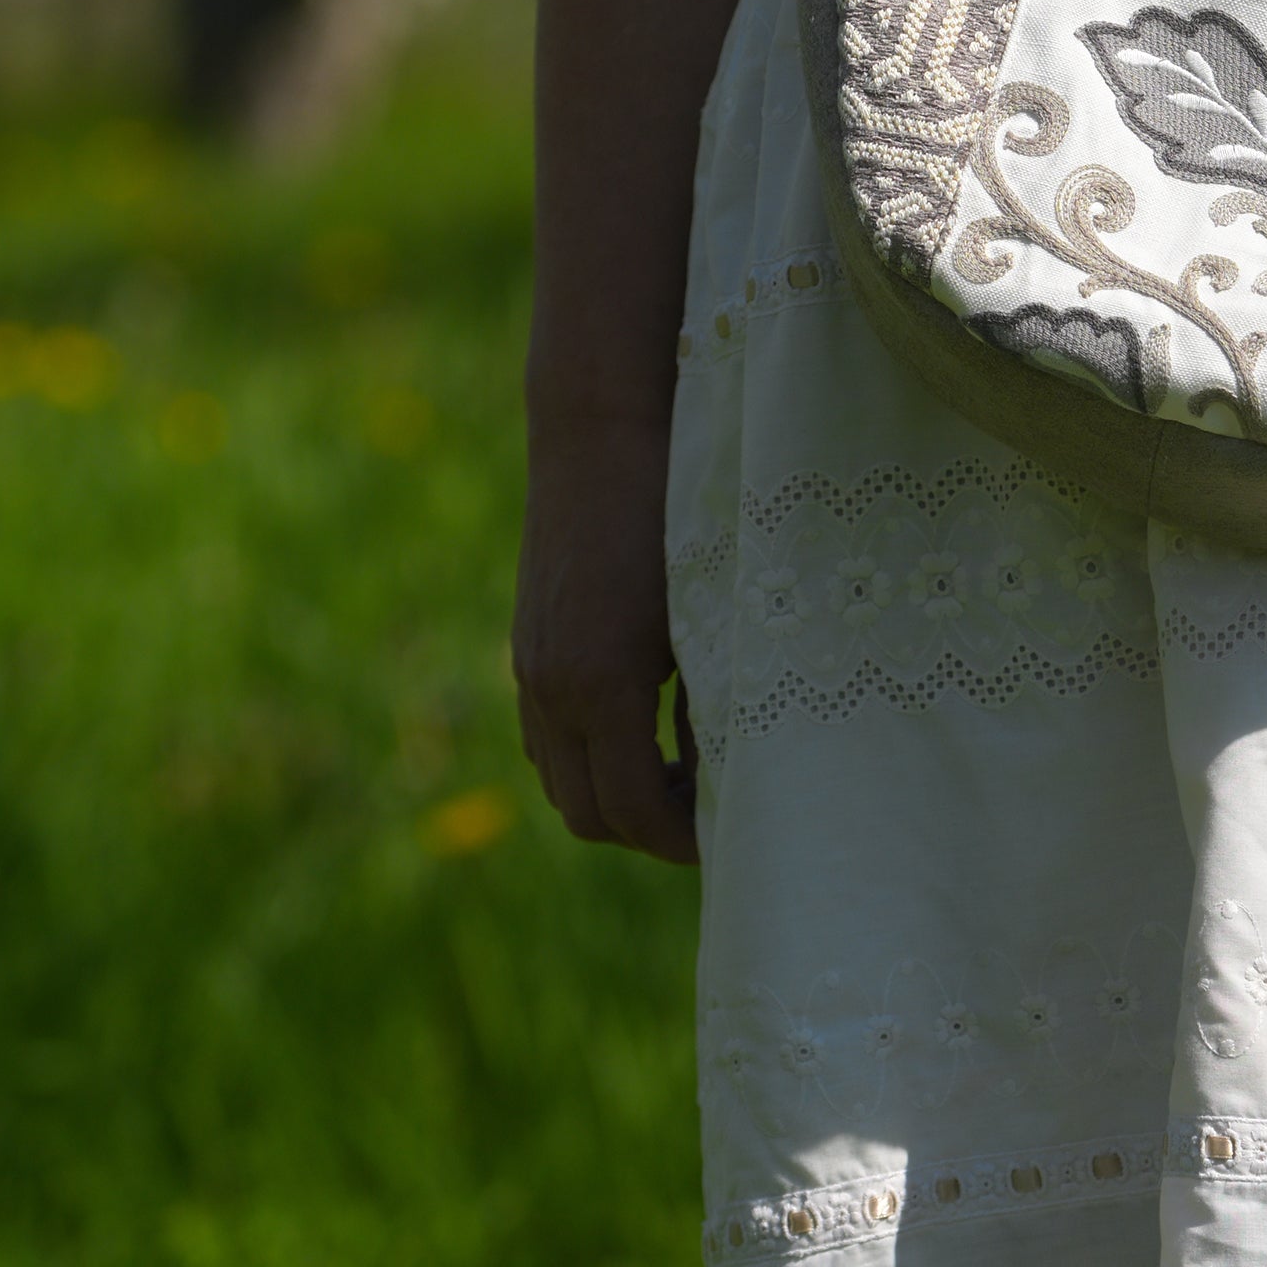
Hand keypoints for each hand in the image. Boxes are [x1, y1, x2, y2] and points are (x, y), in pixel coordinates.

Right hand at [513, 418, 698, 863]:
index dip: (684, 840)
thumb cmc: (676, 503)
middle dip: (648, 830)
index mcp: (602, 684)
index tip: (732, 836)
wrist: (600, 426)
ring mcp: (531, 666)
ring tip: (683, 774)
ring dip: (614, 795)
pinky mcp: (528, 643)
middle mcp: (552, 687)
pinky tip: (646, 726)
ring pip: (560, 779)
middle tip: (710, 816)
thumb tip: (737, 769)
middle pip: (588, 814)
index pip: (636, 811)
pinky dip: (588, 755)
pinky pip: (546, 736)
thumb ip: (718, 694)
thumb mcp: (711, 605)